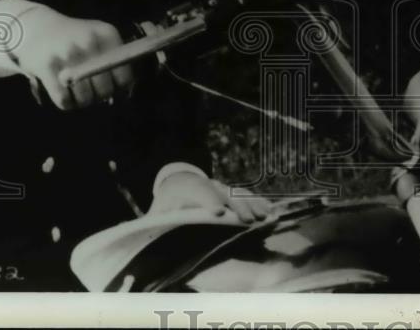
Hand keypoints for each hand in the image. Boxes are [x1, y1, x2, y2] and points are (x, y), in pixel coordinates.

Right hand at [9, 5, 133, 109]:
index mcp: (106, 34)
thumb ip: (115, 59)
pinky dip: (67, 103)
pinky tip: (66, 94)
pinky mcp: (46, 67)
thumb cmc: (74, 38)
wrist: (36, 27)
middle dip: (100, 95)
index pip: (125, 75)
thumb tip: (125, 92)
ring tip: (79, 92)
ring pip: (85, 98)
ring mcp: (67, 54)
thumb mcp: (99, 38)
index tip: (112, 86)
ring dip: (84, 101)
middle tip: (93, 91)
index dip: (119, 87)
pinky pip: (64, 100)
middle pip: (105, 89)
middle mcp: (89, 42)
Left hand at [148, 171, 272, 222]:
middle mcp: (208, 184)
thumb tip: (149, 236)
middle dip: (237, 206)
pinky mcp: (231, 193)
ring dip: (252, 205)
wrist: (178, 182)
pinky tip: (270, 212)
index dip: (209, 201)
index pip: (200, 192)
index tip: (218, 213)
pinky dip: (258, 203)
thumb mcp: (158, 212)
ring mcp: (222, 187)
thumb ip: (155, 223)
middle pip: (224, 193)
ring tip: (264, 217)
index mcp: (187, 187)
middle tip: (248, 221)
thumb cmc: (167, 203)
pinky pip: (247, 196)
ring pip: (239, 193)